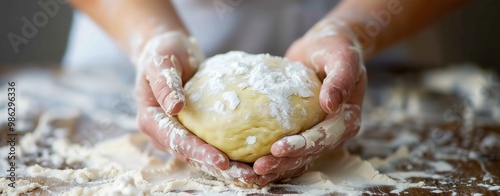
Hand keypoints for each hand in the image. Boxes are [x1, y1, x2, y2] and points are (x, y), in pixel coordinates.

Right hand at [134, 32, 257, 184]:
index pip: (177, 141)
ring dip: (225, 167)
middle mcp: (163, 133)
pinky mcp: (191, 130)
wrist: (168, 51)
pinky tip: (249, 160)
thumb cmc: (162, 53)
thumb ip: (165, 84)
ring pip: (201, 156)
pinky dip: (228, 154)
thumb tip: (175, 107)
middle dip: (217, 168)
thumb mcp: (159, 61)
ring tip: (251, 174)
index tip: (220, 160)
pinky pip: (209, 145)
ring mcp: (177, 134)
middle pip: (191, 156)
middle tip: (245, 175)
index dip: (198, 152)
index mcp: (151, 120)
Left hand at [252, 20, 366, 185]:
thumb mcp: (343, 58)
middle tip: (258, 167)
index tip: (277, 148)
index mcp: (347, 119)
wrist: (326, 47)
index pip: (323, 137)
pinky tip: (251, 164)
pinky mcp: (303, 131)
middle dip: (284, 162)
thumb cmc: (336, 49)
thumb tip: (331, 103)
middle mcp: (334, 132)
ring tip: (251, 172)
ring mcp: (319, 133)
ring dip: (277, 167)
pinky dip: (273, 158)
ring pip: (298, 158)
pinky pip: (290, 149)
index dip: (301, 145)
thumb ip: (341, 79)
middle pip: (309, 154)